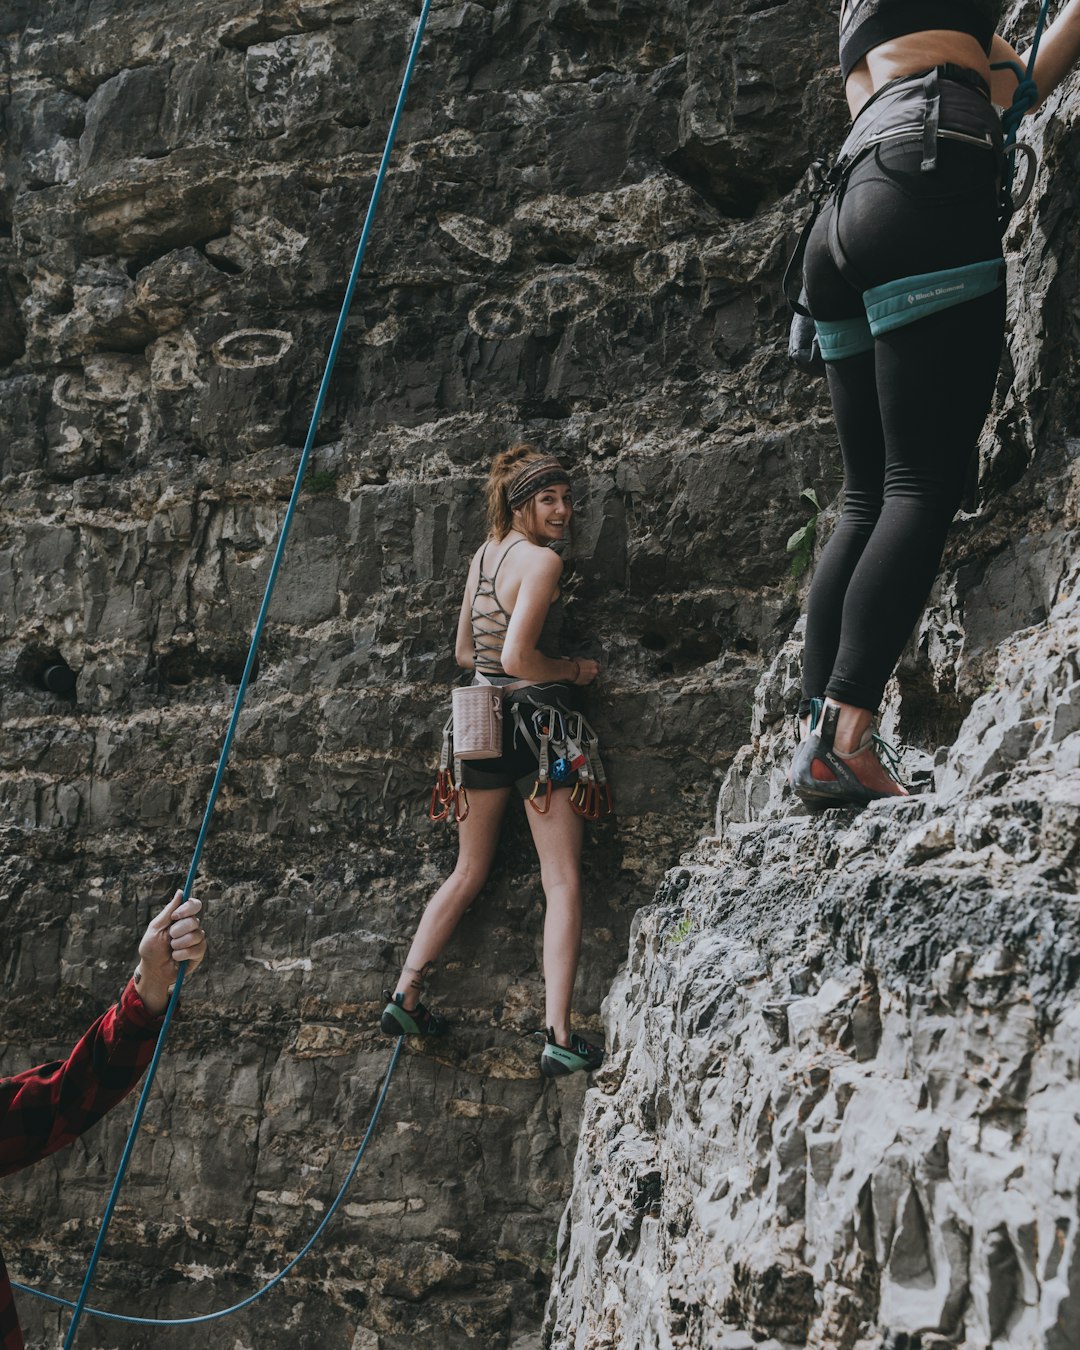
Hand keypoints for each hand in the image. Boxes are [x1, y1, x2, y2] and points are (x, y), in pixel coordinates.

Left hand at [134, 891, 207, 1015]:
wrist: (153, 970)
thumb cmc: (152, 949)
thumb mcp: (156, 928)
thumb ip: (168, 910)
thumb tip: (180, 892)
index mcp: (181, 918)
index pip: (194, 905)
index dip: (188, 908)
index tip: (175, 916)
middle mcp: (191, 927)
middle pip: (194, 920)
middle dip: (178, 930)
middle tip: (169, 938)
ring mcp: (196, 939)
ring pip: (196, 934)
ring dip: (179, 944)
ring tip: (171, 950)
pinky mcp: (199, 953)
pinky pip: (198, 948)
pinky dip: (183, 954)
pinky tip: (176, 957)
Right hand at [573, 658, 600, 685]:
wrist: (571, 671)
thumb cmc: (575, 663)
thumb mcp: (582, 659)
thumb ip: (587, 662)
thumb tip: (587, 663)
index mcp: (594, 664)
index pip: (599, 666)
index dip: (596, 666)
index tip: (594, 667)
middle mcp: (595, 671)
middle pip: (596, 672)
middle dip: (593, 672)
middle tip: (587, 671)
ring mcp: (591, 677)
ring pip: (592, 677)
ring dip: (589, 676)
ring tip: (583, 674)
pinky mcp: (587, 682)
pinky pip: (588, 681)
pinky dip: (585, 680)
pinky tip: (581, 678)